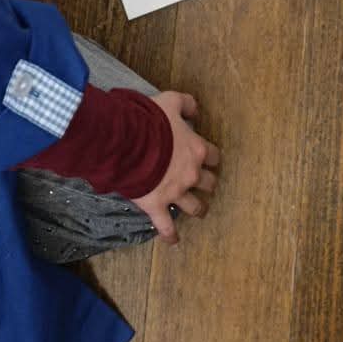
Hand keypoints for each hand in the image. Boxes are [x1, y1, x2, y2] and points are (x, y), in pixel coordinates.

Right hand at [131, 91, 220, 244]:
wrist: (128, 142)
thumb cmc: (150, 120)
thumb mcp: (170, 101)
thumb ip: (186, 103)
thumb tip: (195, 109)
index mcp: (197, 150)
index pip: (214, 156)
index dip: (211, 158)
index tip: (208, 159)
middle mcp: (190, 174)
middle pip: (209, 184)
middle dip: (207, 184)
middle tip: (204, 184)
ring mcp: (175, 193)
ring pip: (195, 207)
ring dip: (197, 209)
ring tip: (198, 211)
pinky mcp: (157, 206)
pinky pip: (166, 226)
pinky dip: (170, 235)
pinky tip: (173, 240)